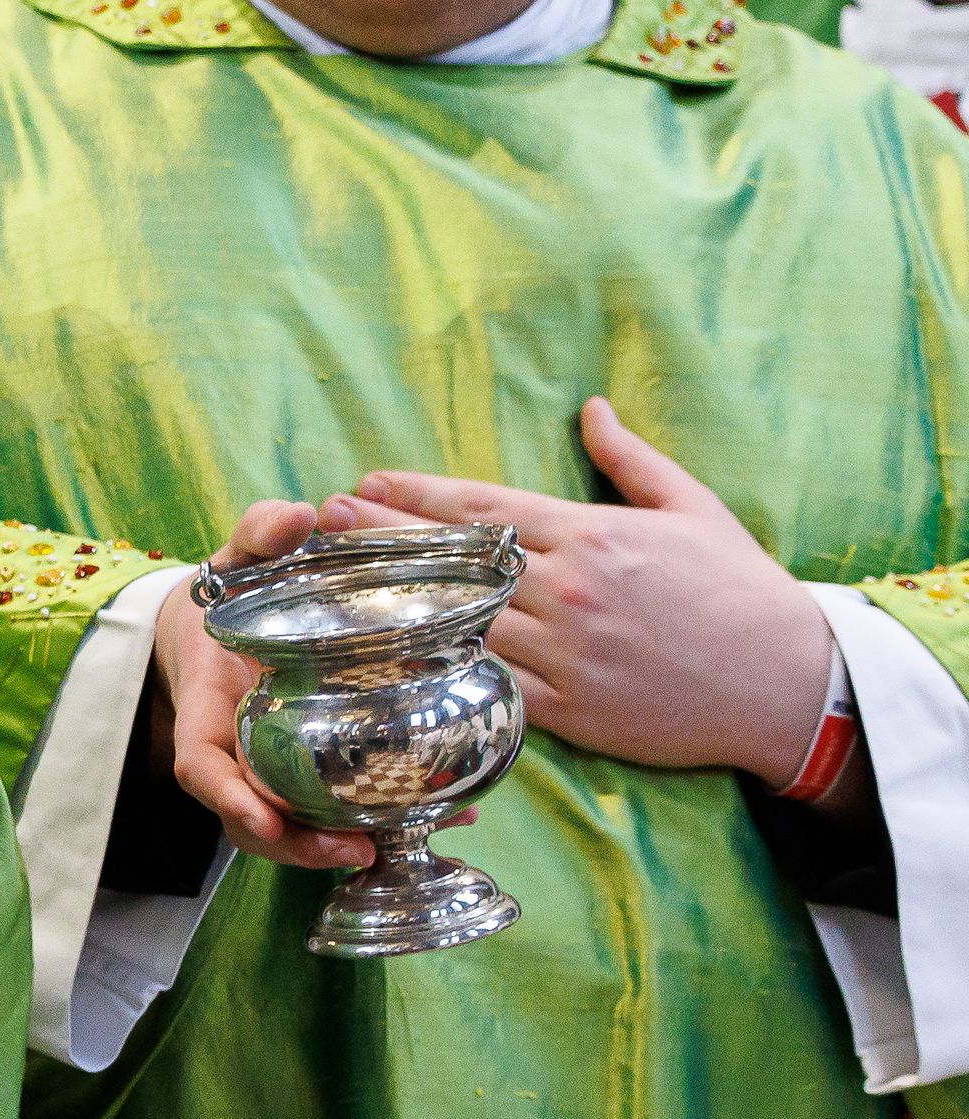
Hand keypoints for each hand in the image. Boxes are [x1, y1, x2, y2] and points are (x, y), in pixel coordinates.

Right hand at [154, 499, 382, 870]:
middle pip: (251, 819)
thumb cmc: (223, 600)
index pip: (200, 767)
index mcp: (205, 710)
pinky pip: (334, 806)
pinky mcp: (308, 770)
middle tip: (356, 848)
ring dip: (338, 844)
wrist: (211, 631)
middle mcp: (234, 752)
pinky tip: (442, 815)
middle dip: (297, 845)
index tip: (262, 817)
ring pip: (292, 825)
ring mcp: (269, 768)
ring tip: (396, 841)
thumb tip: (299, 515)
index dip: (227, 797)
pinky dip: (383, 817)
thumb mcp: (232, 562)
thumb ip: (257, 535)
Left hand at [325, 396, 832, 785]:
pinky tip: (386, 657)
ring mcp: (565, 655)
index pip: (481, 508)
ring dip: (390, 603)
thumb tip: (589, 407)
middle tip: (324, 520)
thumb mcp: (693, 508)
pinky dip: (434, 669)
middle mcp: (569, 592)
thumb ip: (630, 458)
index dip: (415, 495)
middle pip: (452, 560)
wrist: (794, 686)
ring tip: (333, 584)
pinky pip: (486, 686)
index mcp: (592, 536)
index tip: (365, 483)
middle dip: (381, 537)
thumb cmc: (744, 592)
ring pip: (456, 623)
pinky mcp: (570, 712)